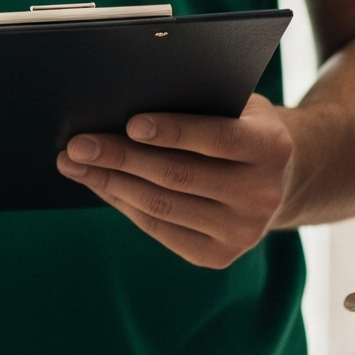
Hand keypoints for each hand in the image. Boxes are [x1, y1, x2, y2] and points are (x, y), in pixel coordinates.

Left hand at [53, 95, 294, 268]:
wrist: (279, 179)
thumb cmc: (240, 126)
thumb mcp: (236, 105)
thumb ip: (199, 101)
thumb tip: (126, 98)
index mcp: (272, 147)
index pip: (219, 138)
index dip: (174, 131)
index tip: (130, 123)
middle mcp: (263, 194)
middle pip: (180, 176)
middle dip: (121, 158)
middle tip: (78, 144)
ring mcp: (243, 232)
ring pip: (163, 206)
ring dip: (111, 183)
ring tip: (75, 164)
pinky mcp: (219, 256)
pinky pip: (160, 229)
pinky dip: (123, 204)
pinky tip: (100, 185)